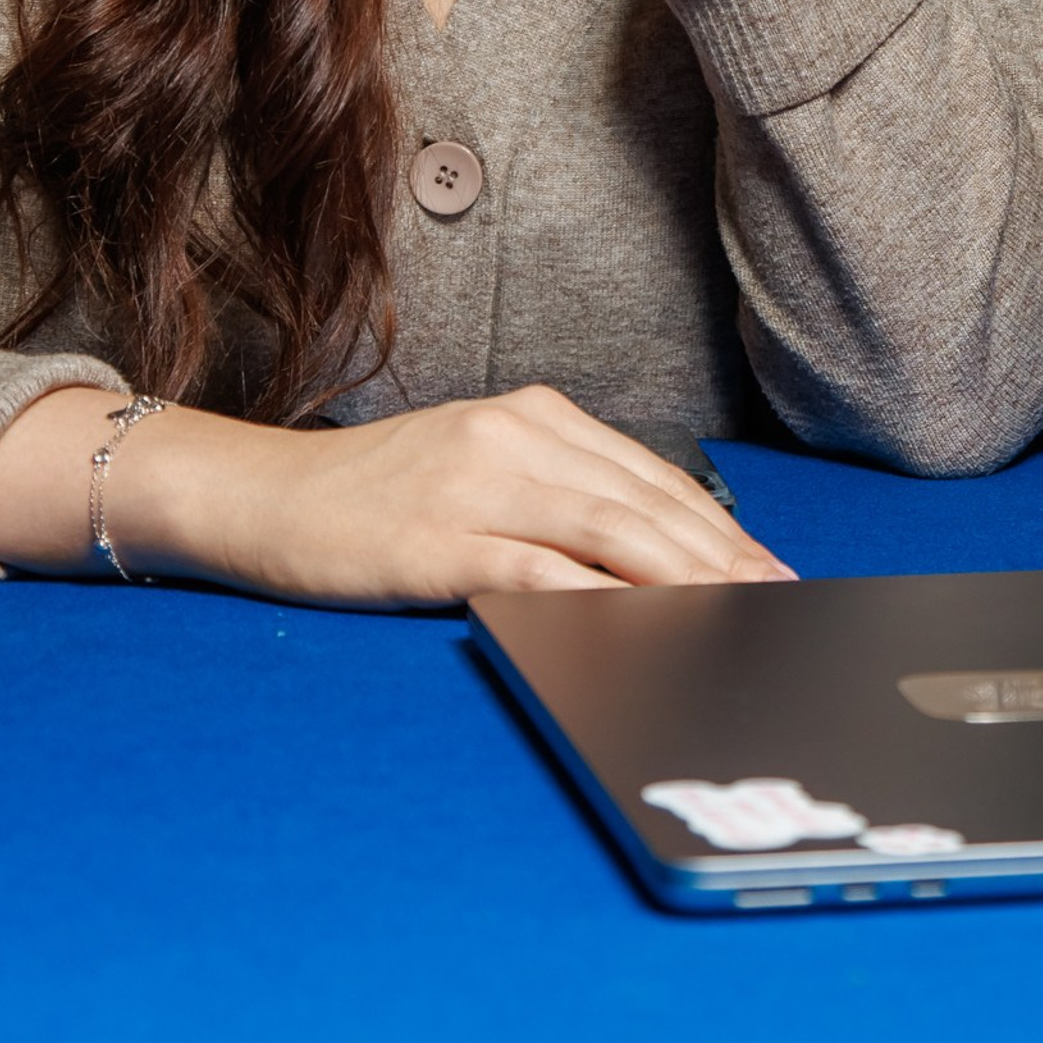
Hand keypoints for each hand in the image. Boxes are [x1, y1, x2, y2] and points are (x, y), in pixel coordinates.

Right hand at [138, 384, 795, 606]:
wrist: (265, 496)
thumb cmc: (378, 494)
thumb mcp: (482, 467)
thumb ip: (559, 496)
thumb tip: (649, 550)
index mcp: (540, 416)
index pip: (653, 477)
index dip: (720, 527)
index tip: (769, 568)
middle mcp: (520, 437)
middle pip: (646, 503)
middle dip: (722, 558)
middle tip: (777, 601)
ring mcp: (479, 484)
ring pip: (608, 532)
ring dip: (682, 579)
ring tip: (733, 617)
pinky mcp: (438, 539)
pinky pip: (536, 571)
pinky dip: (596, 599)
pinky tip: (639, 627)